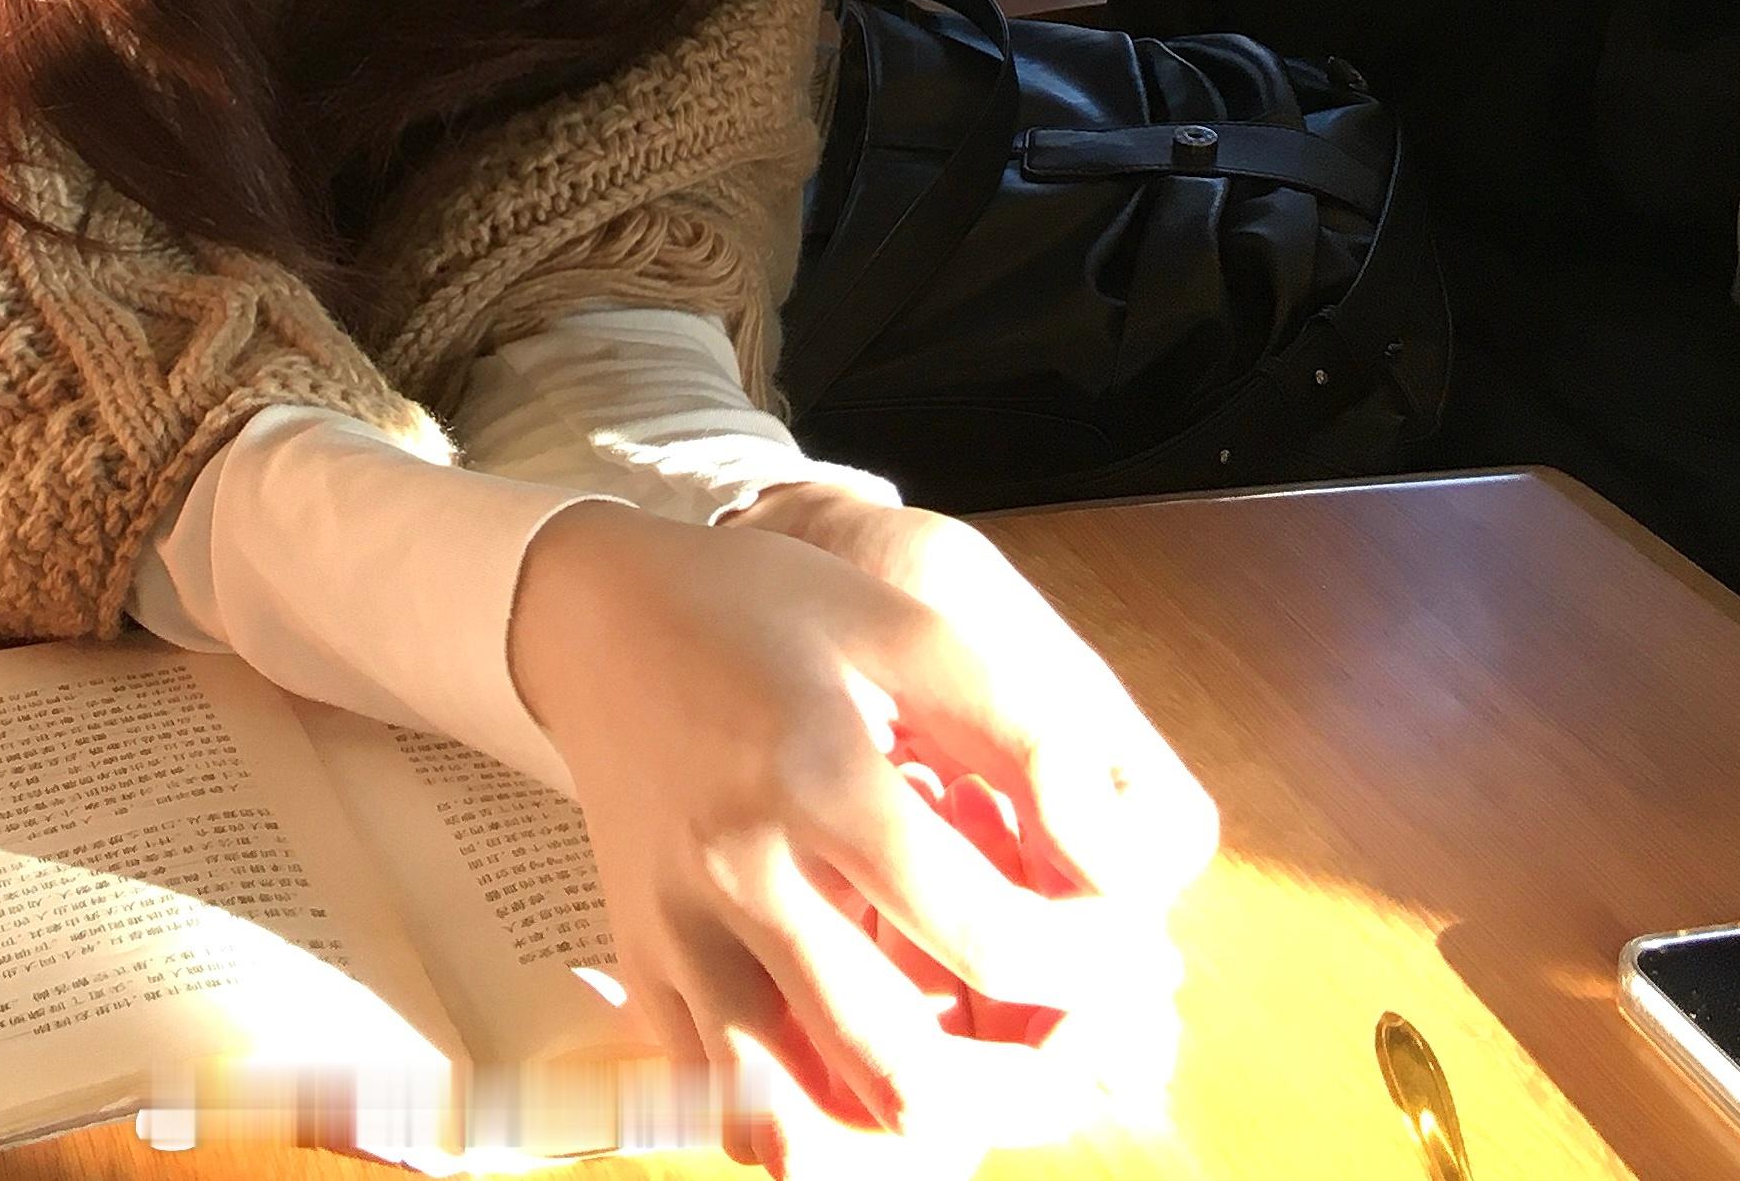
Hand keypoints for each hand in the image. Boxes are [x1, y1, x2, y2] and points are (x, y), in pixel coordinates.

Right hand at [505, 495, 1212, 1174]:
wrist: (603, 617)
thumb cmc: (769, 611)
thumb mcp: (909, 626)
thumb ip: (1028, 737)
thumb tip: (1115, 864)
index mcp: (818, 775)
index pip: (991, 935)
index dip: (1094, 964)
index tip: (1135, 946)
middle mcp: (742, 877)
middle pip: (909, 1076)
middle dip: (1033, 1091)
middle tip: (1088, 1048)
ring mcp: (683, 942)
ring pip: (820, 1128)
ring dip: (934, 1125)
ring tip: (1005, 1072)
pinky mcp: (650, 978)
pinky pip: (747, 1114)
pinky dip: (836, 1123)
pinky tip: (900, 1062)